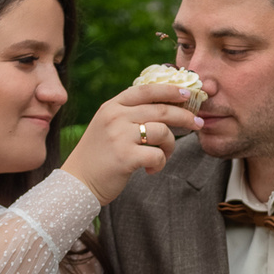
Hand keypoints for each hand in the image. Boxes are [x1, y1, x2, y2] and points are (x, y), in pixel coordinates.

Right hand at [61, 81, 204, 202]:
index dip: (171, 90)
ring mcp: (119, 136)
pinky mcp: (125, 156)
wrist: (77, 183)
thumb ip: (128, 114)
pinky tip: (151, 169)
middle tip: (197, 124)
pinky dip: (160, 163)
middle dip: (184, 117)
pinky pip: (157, 154)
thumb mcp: (107, 126)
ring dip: (170, 145)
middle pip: (161, 110)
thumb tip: (164, 107)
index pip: (147, 90)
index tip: (188, 95)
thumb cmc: (98, 157)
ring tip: (163, 155)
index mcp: (112, 106)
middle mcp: (115, 117)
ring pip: (162, 131)